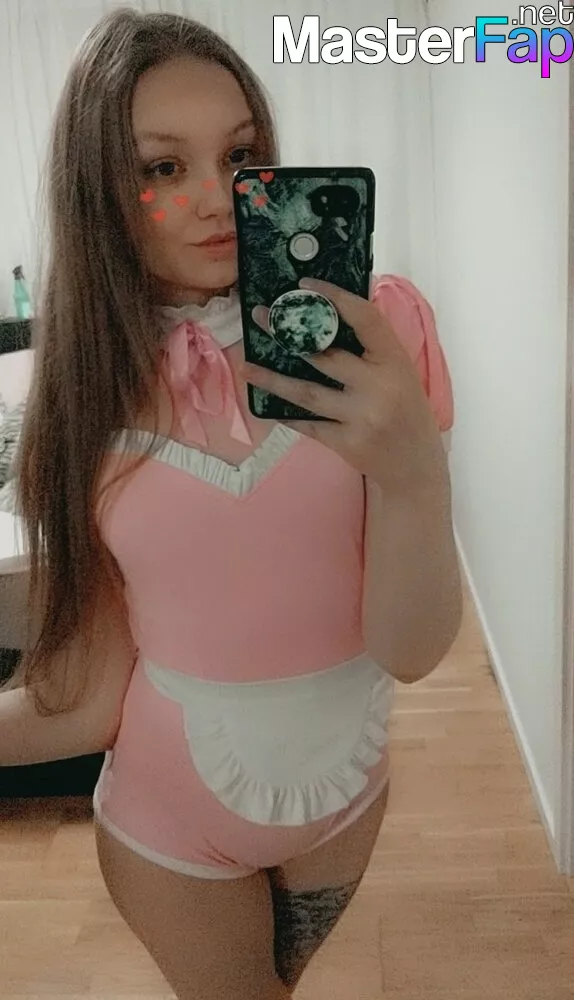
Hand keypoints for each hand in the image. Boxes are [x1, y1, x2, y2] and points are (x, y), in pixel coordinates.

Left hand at [240, 277, 446, 493]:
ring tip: (245, 366)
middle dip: (288, 335)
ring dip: (272, 379)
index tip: (305, 283)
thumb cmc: (407, 410)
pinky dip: (286, 413)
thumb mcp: (402, 371)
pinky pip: (308, 423)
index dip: (334, 296)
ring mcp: (361, 417)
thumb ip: (375, 343)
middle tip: (259, 318)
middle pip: (325, 355)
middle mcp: (378, 387)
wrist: (416, 465)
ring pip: (307, 393)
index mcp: (395, 361)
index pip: (364, 318)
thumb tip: (344, 302)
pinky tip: (266, 404)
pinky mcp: (346, 443)